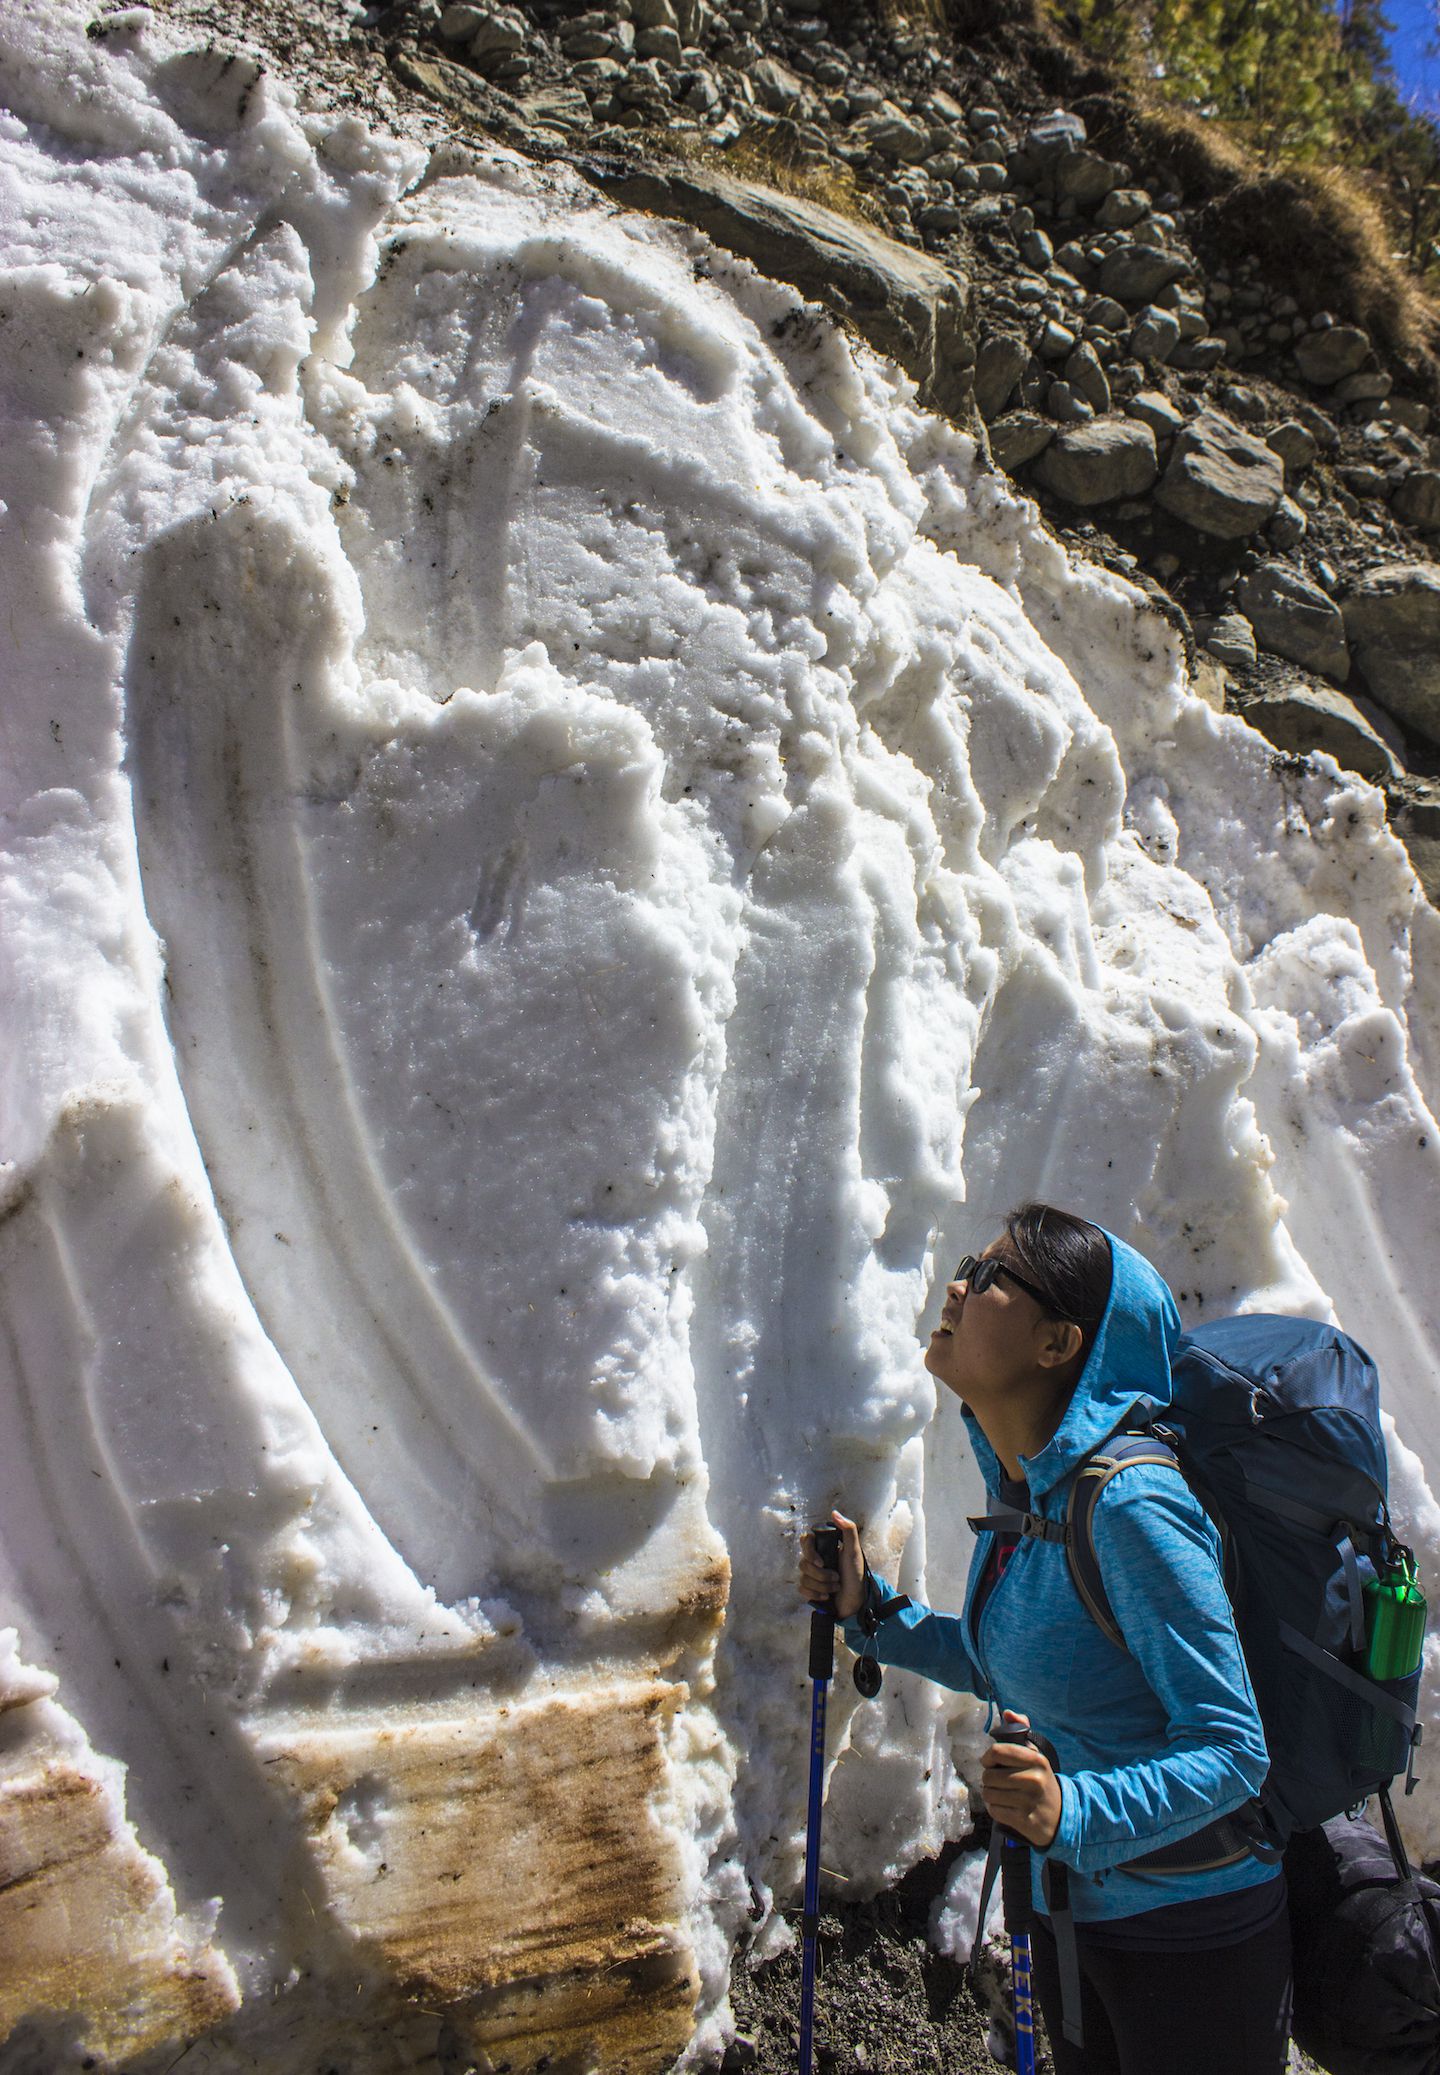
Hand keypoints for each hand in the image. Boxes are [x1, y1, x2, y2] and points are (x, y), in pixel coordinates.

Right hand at [799, 1511, 864, 1620]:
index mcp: (824, 1548)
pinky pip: (802, 1589)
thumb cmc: (857, 1574)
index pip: (805, 1541)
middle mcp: (816, 1559)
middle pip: (803, 1562)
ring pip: (803, 1577)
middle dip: (820, 1574)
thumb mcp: (854, 1551)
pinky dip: (815, 1594)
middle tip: (836, 1577)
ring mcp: (812, 1574)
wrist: (857, 1600)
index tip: (821, 1562)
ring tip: (836, 1587)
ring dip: (822, 1585)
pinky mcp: (810, 1588)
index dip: (810, 1552)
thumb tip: (834, 1512)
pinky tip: (826, 1596)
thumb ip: (848, 1530)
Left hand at [981, 1711, 1061, 1849]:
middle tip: (998, 1781)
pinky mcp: (1024, 1821)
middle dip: (989, 1779)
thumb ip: (1021, 1731)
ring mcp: (1029, 1801)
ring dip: (991, 1794)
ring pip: (989, 1793)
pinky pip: (994, 1810)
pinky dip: (995, 1809)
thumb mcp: (1036, 1756)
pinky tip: (1005, 1807)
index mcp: (1036, 1760)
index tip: (990, 1762)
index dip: (988, 1757)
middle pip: (989, 1775)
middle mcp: (1034, 1779)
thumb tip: (1007, 1713)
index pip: (998, 1751)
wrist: (1061, 1816)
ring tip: (1001, 1794)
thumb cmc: (1041, 1781)